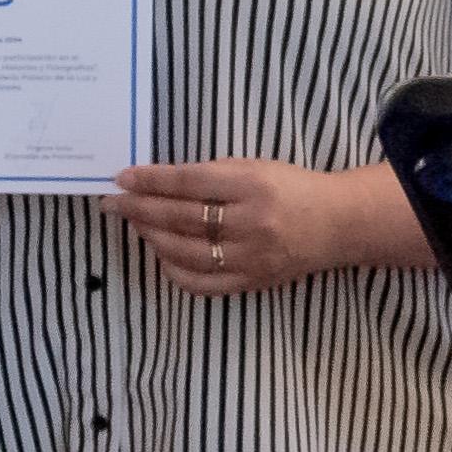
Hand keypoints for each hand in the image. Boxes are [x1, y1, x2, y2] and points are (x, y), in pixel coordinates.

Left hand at [119, 157, 358, 297]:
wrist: (339, 224)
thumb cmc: (291, 189)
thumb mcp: (255, 168)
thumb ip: (211, 174)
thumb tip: (155, 181)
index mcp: (254, 187)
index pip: (189, 183)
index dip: (151, 181)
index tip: (122, 178)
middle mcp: (252, 224)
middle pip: (182, 218)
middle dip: (139, 209)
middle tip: (113, 202)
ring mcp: (252, 258)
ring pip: (186, 252)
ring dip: (152, 237)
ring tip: (136, 224)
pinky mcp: (252, 282)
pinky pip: (201, 283)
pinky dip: (173, 269)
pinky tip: (160, 253)